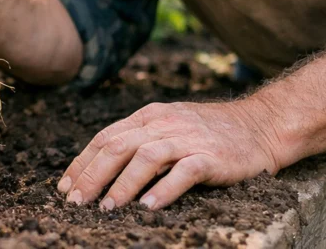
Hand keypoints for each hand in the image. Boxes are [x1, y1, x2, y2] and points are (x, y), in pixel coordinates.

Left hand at [57, 100, 282, 210]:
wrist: (260, 125)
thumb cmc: (210, 131)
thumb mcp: (169, 125)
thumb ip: (139, 139)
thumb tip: (102, 165)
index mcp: (149, 116)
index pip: (106, 137)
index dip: (82, 162)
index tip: (64, 187)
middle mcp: (164, 124)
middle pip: (118, 146)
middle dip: (92, 176)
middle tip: (76, 202)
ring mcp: (188, 139)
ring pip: (145, 157)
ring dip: (122, 184)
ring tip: (107, 209)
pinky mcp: (211, 157)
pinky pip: (183, 172)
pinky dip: (164, 189)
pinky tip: (148, 207)